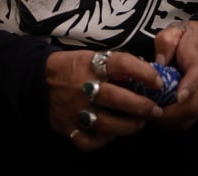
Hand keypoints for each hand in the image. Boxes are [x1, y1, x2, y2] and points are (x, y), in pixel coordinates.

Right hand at [45, 49, 165, 150]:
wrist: (39, 79)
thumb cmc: (75, 67)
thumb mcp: (94, 57)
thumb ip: (118, 65)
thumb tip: (149, 74)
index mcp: (91, 64)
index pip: (120, 64)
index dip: (143, 73)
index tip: (158, 82)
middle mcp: (82, 86)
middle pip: (115, 98)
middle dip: (140, 106)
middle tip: (156, 111)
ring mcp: (74, 109)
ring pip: (105, 124)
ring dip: (127, 126)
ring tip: (139, 124)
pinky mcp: (66, 127)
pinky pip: (88, 141)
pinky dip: (103, 140)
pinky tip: (111, 134)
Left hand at [150, 20, 197, 129]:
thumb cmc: (188, 39)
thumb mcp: (174, 32)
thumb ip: (166, 44)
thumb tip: (158, 63)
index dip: (189, 87)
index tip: (178, 96)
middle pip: (194, 104)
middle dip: (171, 112)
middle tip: (150, 110)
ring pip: (191, 116)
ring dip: (171, 120)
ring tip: (150, 116)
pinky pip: (188, 120)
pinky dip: (174, 123)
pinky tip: (158, 118)